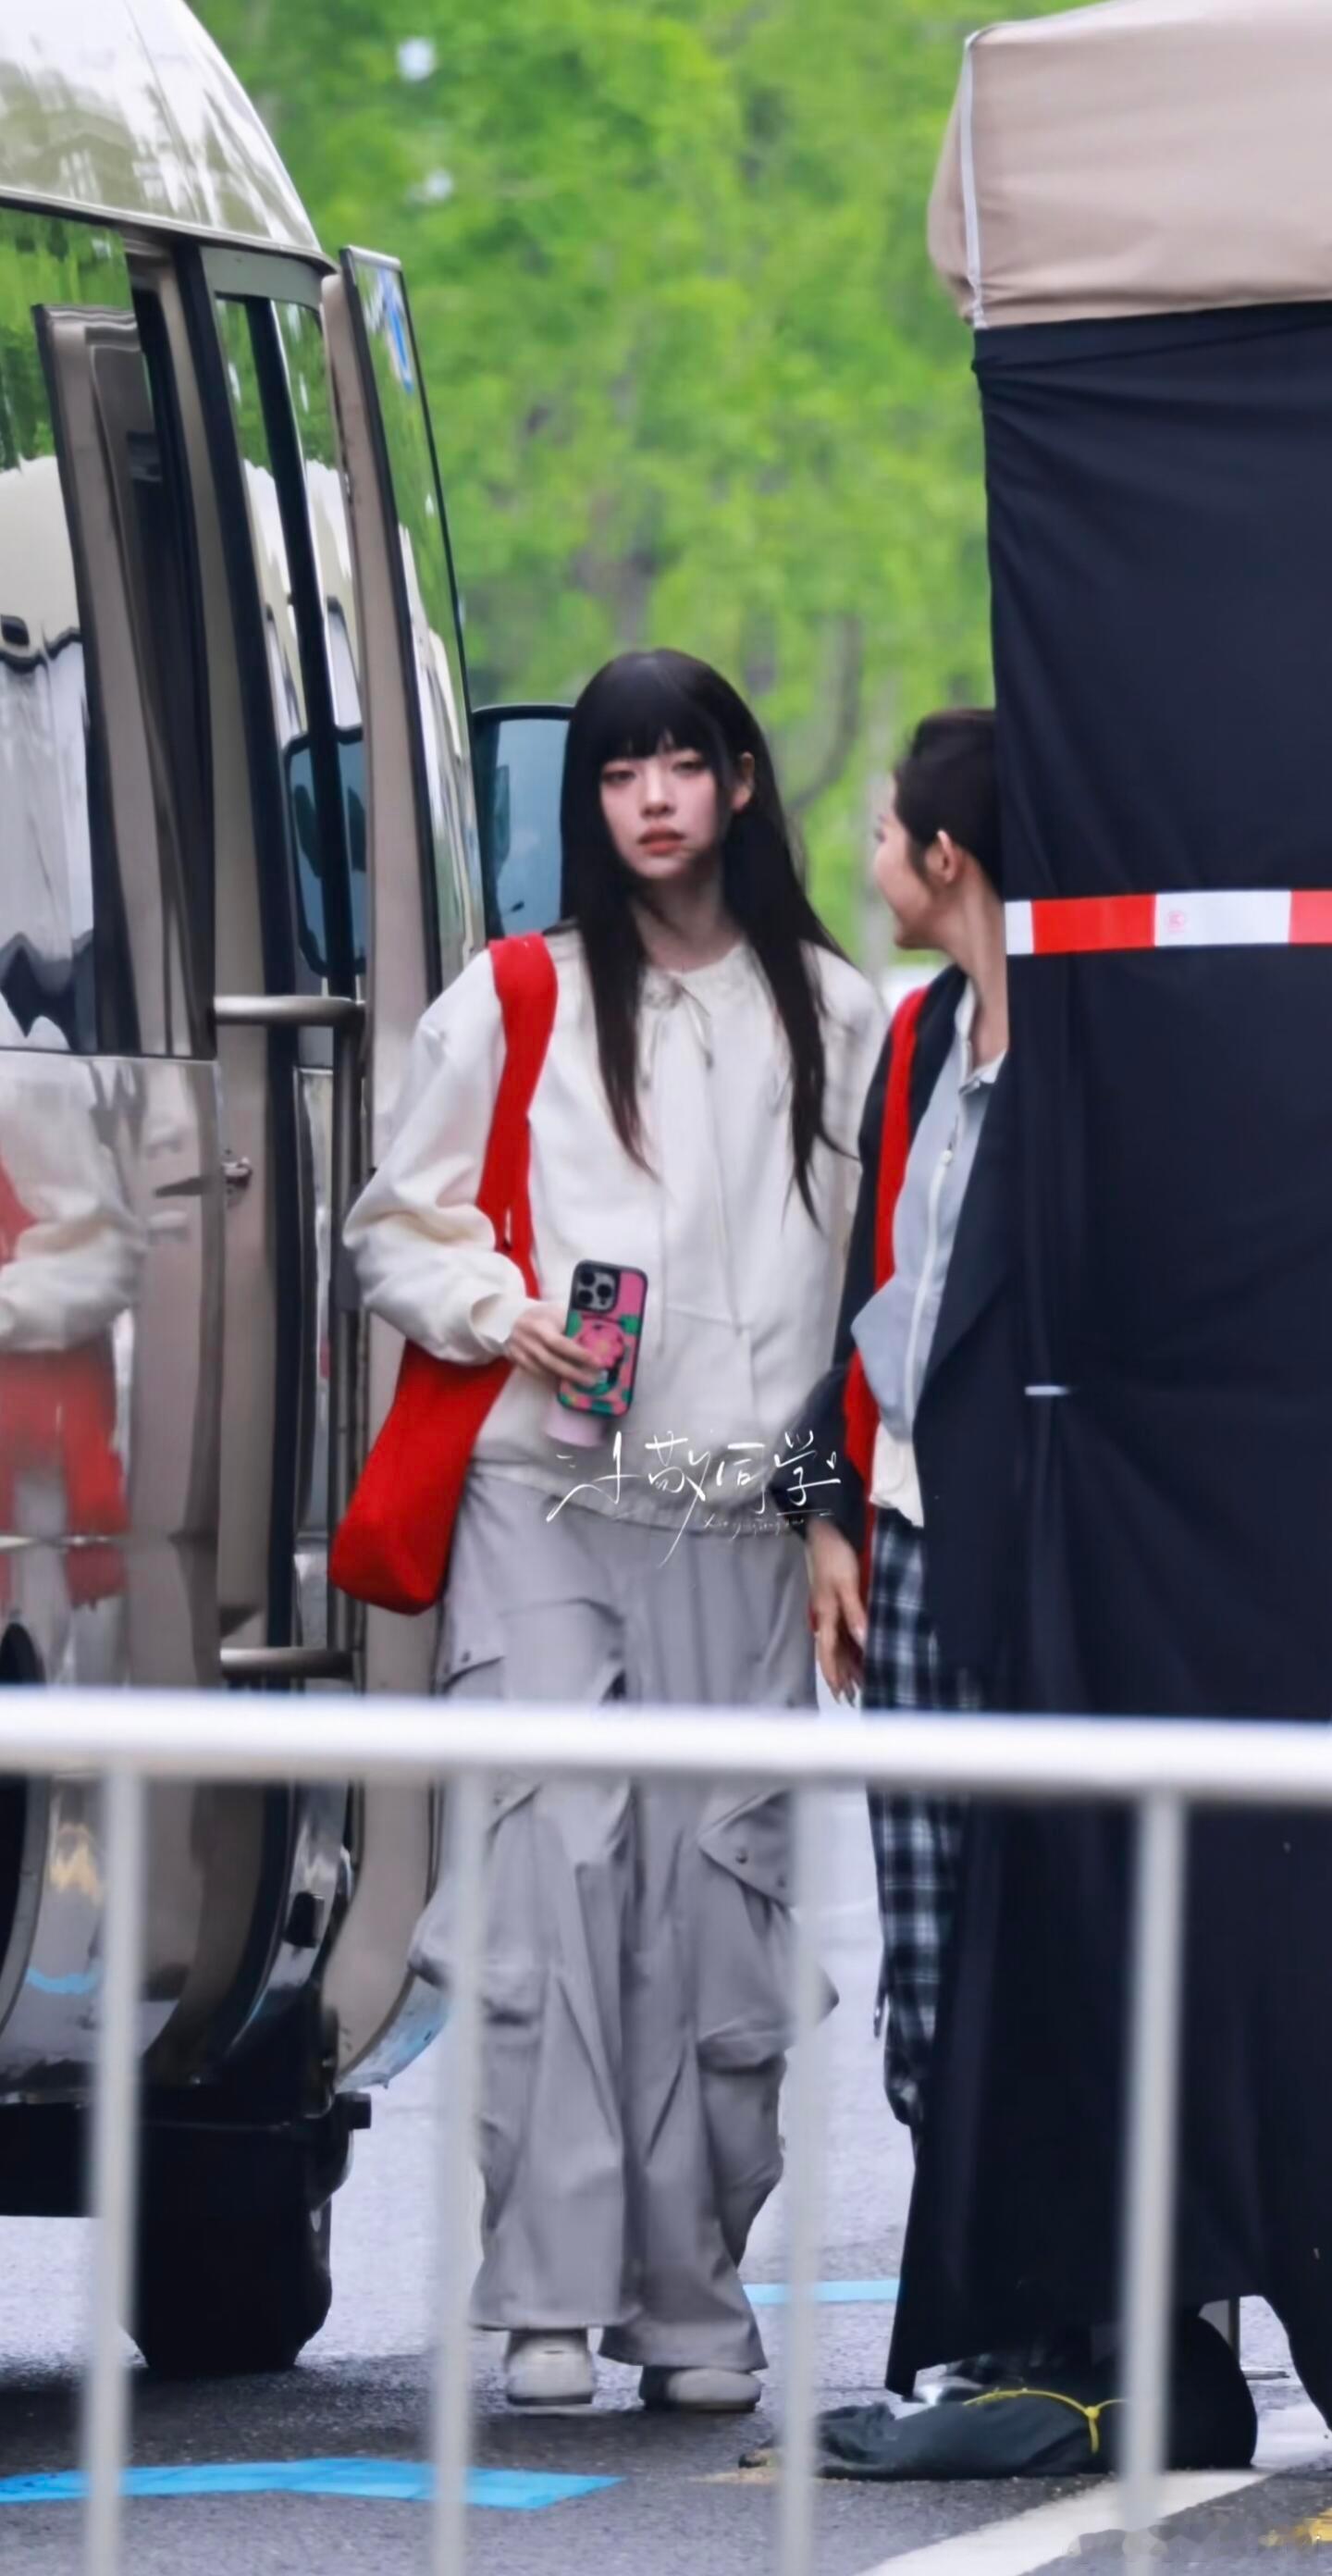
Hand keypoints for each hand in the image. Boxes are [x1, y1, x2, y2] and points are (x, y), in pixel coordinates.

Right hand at [506, 1301, 607, 1390]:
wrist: (511, 1315)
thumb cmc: (542, 1314)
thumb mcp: (557, 1312)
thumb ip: (572, 1324)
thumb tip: (596, 1340)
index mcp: (540, 1324)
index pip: (561, 1343)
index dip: (578, 1354)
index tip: (596, 1362)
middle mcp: (528, 1338)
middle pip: (551, 1361)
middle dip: (573, 1372)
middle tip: (592, 1380)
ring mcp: (519, 1350)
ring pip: (542, 1369)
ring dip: (562, 1377)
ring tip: (580, 1383)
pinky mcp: (514, 1358)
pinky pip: (533, 1372)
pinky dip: (549, 1377)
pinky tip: (562, 1380)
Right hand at [806, 1517, 866, 1700]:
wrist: (826, 1528)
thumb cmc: (835, 1555)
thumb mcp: (846, 1584)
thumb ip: (856, 1614)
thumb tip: (865, 1644)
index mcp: (825, 1615)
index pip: (828, 1654)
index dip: (835, 1675)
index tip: (842, 1695)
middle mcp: (825, 1616)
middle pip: (832, 1653)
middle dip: (841, 1676)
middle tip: (852, 1699)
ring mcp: (830, 1609)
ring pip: (838, 1644)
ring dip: (847, 1663)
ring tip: (858, 1684)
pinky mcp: (837, 1600)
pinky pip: (843, 1631)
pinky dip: (851, 1646)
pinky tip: (860, 1652)